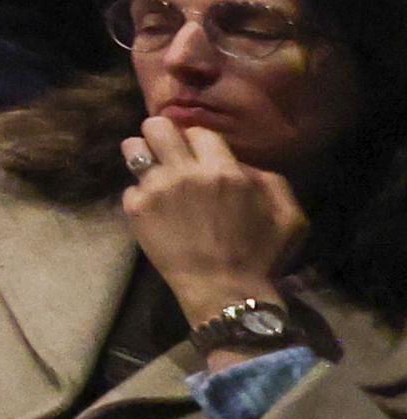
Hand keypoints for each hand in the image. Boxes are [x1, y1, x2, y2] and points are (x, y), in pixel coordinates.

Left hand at [122, 115, 309, 328]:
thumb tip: (241, 164)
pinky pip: (129, 188)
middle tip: (166, 151)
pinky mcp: (136, 210)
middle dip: (161, 135)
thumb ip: (270, 180)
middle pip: (157, 126)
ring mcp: (157, 189)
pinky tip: (151, 209)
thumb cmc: (261, 257)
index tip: (195, 153)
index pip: (199, 131)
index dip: (197, 141)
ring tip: (149, 168)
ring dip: (141, 155)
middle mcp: (187, 173)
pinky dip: (139, 196)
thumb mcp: (289, 216)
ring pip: (133, 147)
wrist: (226, 292)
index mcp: (225, 170)